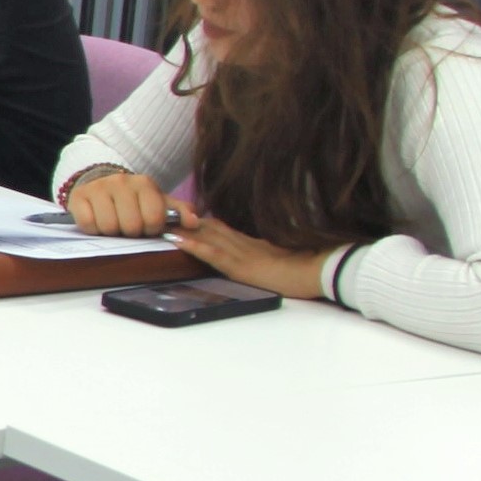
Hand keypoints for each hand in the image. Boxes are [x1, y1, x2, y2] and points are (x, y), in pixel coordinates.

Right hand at [64, 167, 173, 236]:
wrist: (100, 183)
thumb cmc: (133, 199)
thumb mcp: (157, 202)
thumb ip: (179, 212)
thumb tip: (194, 222)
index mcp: (144, 183)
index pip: (154, 218)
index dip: (151, 228)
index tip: (147, 226)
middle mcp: (121, 182)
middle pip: (131, 226)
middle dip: (131, 232)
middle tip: (128, 226)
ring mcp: (98, 188)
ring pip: (109, 227)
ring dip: (112, 232)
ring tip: (113, 223)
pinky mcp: (78, 198)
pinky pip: (88, 225)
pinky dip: (93, 229)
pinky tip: (97, 221)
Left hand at [170, 211, 330, 299]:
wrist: (325, 270)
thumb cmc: (307, 267)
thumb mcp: (277, 259)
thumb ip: (260, 253)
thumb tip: (246, 252)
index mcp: (250, 242)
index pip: (216, 228)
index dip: (194, 221)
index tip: (173, 214)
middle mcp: (242, 243)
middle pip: (206, 228)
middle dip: (181, 221)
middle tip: (155, 210)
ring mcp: (242, 253)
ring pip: (205, 237)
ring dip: (180, 229)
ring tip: (155, 221)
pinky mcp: (244, 266)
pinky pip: (215, 254)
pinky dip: (194, 246)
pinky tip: (177, 241)